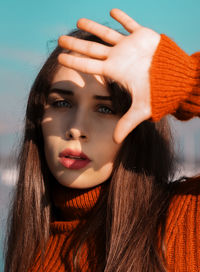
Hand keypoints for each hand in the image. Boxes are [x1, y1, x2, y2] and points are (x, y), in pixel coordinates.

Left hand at [58, 8, 160, 142]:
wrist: (179, 81)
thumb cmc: (160, 94)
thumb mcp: (141, 109)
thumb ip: (126, 123)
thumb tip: (115, 141)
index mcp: (115, 71)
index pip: (88, 65)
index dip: (74, 61)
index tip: (60, 57)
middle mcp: (119, 57)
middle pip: (92, 49)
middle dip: (76, 44)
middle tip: (60, 39)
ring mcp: (130, 46)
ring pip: (107, 33)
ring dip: (94, 27)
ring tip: (79, 20)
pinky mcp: (144, 36)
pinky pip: (131, 23)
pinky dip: (122, 17)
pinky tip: (112, 10)